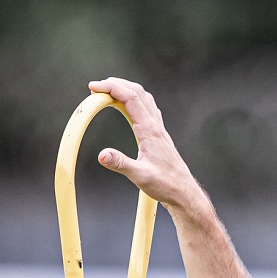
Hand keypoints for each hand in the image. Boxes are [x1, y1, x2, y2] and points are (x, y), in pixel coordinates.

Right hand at [87, 77, 202, 211]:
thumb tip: (102, 155)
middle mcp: (156, 126)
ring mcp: (159, 130)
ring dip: (126, 90)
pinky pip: (148, 110)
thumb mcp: (140, 176)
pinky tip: (128, 108)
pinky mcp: (159, 136)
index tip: (93, 87)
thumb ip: (121, 164)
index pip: (130, 98)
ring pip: (144, 99)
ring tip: (107, 93)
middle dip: (116, 84)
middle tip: (96, 87)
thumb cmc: (165, 185)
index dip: (111, 88)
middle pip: (138, 92)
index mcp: (150, 131)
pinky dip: (135, 101)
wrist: (183, 192)